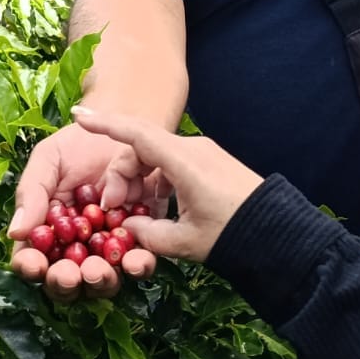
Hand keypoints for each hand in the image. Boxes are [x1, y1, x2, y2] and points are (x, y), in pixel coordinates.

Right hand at [8, 122, 161, 299]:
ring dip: (102, 279)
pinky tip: (135, 258)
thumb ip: (32, 193)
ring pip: (103, 278)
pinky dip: (137, 264)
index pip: (33, 258)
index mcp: (47, 230)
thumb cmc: (78, 145)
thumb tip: (15, 233)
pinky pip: (139, 261)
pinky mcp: (141, 242)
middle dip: (67, 281)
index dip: (30, 266)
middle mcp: (76, 247)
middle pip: (68, 279)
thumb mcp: (48, 160)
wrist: (125, 125)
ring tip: (100, 269)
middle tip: (70, 274)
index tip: (34, 264)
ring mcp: (109, 248)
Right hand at [72, 106, 263, 262]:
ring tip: (132, 211)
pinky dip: (155, 180)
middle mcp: (191, 149)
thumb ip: (149, 235)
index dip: (105, 124)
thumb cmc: (234, 235)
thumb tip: (126, 227)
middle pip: (141, 146)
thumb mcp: (186, 242)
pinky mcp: (209, 163)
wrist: (280, 233)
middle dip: (120, 172)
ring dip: (138, 178)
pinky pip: (172, 162)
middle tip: (110, 205)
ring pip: (156, 155)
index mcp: (184, 160)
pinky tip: (154, 207)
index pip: (136, 133)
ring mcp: (202, 153)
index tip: (78, 116)